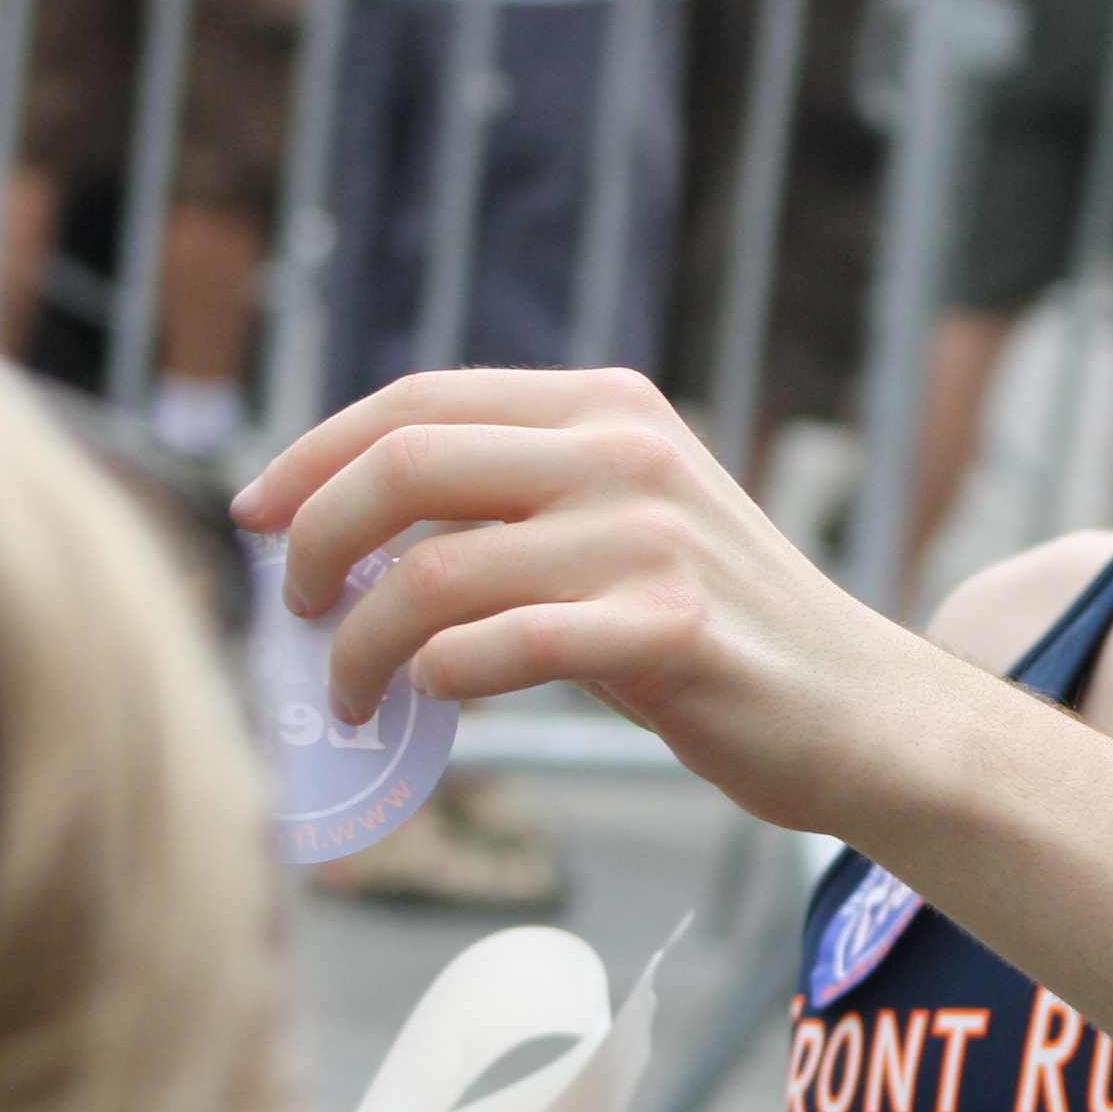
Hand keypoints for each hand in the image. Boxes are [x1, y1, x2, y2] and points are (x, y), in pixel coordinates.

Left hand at [230, 367, 932, 835]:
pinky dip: (435, 682)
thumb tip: (343, 528)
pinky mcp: (669, 630)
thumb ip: (513, 504)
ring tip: (350, 695)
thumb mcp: (623, 525)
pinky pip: (500, 650)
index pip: (417, 400)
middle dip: (312, 543)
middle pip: (403, 466)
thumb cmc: (721, 633)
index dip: (310, 455)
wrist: (859, 711)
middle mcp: (626, 453)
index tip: (254, 517)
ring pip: (430, 577)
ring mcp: (651, 539)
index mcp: (607, 407)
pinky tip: (427, 704)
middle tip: (293, 610)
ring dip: (356, 649)